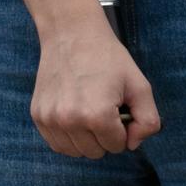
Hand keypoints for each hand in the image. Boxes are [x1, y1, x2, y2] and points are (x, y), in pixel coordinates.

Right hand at [32, 21, 162, 156]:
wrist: (71, 33)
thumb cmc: (107, 57)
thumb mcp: (140, 85)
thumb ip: (148, 121)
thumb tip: (132, 144)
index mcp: (97, 115)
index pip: (117, 146)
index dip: (123, 129)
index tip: (118, 107)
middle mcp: (70, 121)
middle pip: (96, 152)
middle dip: (104, 135)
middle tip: (103, 107)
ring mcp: (50, 119)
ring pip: (75, 152)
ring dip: (85, 139)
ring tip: (88, 111)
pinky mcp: (38, 115)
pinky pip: (57, 144)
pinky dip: (68, 137)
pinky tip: (73, 115)